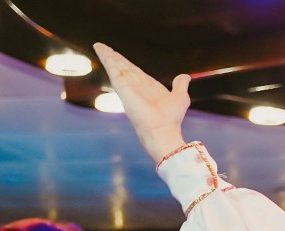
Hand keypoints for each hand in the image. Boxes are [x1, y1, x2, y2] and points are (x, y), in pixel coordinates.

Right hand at [93, 43, 191, 162]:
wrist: (161, 130)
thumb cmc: (171, 119)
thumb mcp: (180, 97)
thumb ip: (180, 85)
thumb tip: (185, 76)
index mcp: (148, 88)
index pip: (135, 72)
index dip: (127, 64)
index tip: (119, 57)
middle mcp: (136, 86)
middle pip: (123, 67)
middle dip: (114, 57)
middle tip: (104, 47)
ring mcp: (127, 86)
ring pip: (115, 66)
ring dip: (107, 55)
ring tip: (99, 45)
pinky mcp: (121, 86)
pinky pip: (112, 68)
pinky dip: (106, 58)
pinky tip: (100, 49)